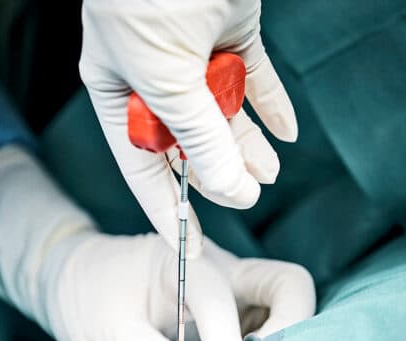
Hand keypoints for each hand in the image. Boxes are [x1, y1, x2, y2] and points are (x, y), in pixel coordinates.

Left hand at [0, 146, 313, 340]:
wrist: (80, 283)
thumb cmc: (90, 294)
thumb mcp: (105, 326)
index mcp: (186, 259)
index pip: (219, 293)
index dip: (225, 333)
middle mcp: (222, 272)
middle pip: (287, 285)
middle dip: (290, 323)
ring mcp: (234, 296)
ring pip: (286, 309)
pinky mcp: (236, 321)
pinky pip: (268, 333)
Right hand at [79, 0, 297, 256]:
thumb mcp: (166, 79)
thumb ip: (200, 138)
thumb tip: (232, 191)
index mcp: (117, 88)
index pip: (140, 162)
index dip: (164, 205)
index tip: (188, 245)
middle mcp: (154, 75)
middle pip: (190, 139)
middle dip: (220, 171)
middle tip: (248, 195)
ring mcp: (194, 52)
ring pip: (225, 112)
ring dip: (249, 144)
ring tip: (271, 172)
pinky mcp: (232, 29)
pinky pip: (255, 77)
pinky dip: (272, 105)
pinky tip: (288, 135)